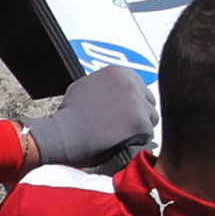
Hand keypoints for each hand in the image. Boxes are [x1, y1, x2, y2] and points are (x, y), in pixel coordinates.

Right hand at [13, 62, 152, 171]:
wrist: (63, 135)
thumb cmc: (70, 115)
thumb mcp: (86, 86)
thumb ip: (107, 84)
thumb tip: (116, 89)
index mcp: (119, 72)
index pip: (139, 86)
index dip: (133, 102)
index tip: (125, 112)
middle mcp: (131, 83)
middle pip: (148, 101)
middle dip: (139, 114)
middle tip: (124, 127)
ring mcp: (137, 103)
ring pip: (151, 117)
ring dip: (141, 127)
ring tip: (122, 136)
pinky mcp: (140, 123)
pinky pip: (148, 133)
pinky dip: (139, 140)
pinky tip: (124, 143)